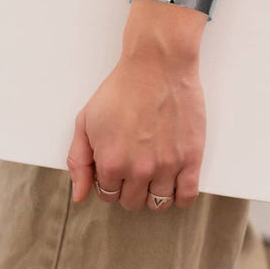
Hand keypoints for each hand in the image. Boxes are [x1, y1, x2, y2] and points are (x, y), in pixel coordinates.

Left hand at [66, 46, 205, 211]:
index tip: (117, 164)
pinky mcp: (191, 158)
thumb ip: (78, 160)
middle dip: (129, 186)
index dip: (109, 180)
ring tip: (154, 171)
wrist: (157, 65)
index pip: (107, 194)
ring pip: (158, 202)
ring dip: (153, 192)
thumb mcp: (86, 120)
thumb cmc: (122, 88)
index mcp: (111, 162)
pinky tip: (174, 182)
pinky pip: (187, 196)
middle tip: (134, 164)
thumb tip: (79, 194)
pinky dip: (180, 196)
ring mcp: (167, 166)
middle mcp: (139, 169)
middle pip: (132, 201)